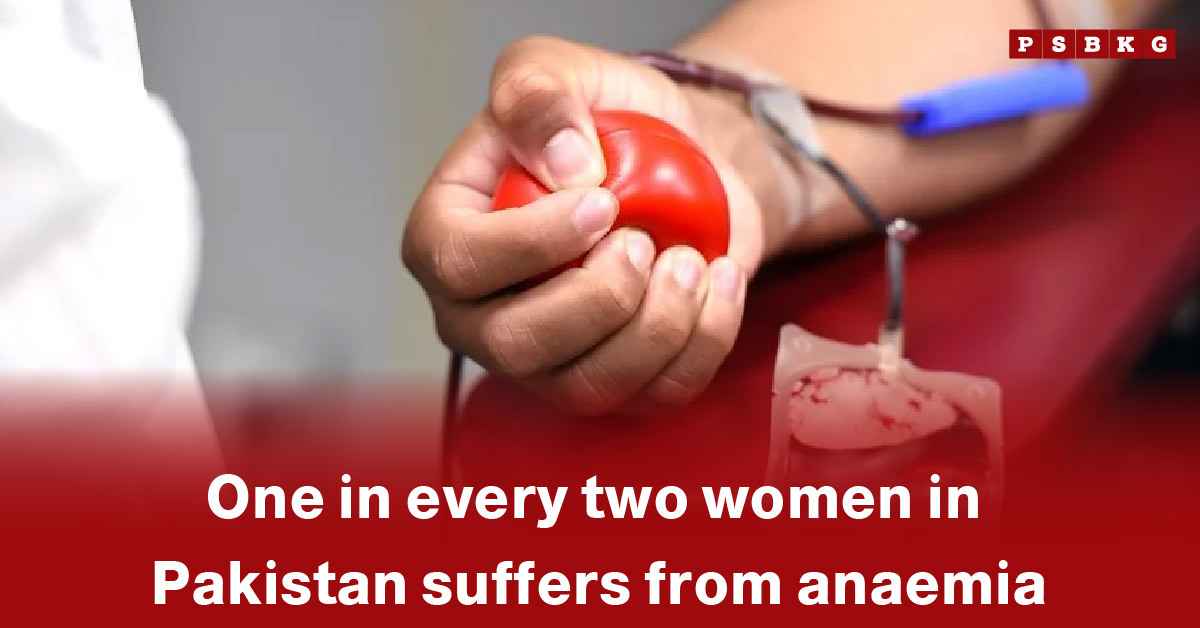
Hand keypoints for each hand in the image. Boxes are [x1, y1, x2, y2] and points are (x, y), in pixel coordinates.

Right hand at [403, 36, 766, 413]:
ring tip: (690, 261)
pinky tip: (720, 284)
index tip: (603, 202)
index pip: (459, 264)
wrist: (681, 160)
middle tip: (645, 242)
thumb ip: (537, 93)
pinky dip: (701, 344)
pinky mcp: (616, 383)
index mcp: (445, 237)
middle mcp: (481, 314)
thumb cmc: (607, 121)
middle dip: (598, 298)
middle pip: (517, 346)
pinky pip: (654, 396)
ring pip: (588, 385)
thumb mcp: (560, 69)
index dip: (532, 243)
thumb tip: (565, 168)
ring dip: (656, 327)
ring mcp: (548, 361)